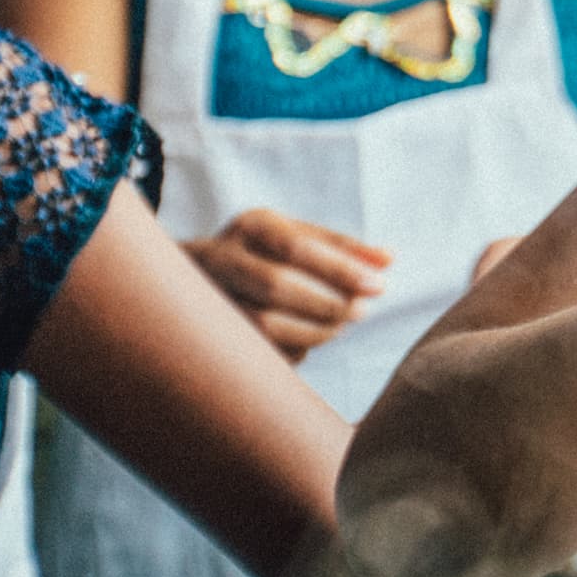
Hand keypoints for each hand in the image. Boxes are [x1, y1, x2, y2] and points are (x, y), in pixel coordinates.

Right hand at [183, 210, 390, 358]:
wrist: (188, 283)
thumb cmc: (263, 254)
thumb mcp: (297, 237)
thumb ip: (341, 247)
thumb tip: (389, 260)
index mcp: (251, 225)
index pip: (296, 245)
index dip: (340, 268)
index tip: (379, 285)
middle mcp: (221, 256)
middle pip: (276, 284)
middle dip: (327, 304)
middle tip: (361, 312)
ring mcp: (208, 297)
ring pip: (264, 324)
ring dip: (312, 331)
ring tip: (338, 328)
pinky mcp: (208, 333)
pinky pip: (257, 350)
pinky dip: (292, 350)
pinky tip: (308, 342)